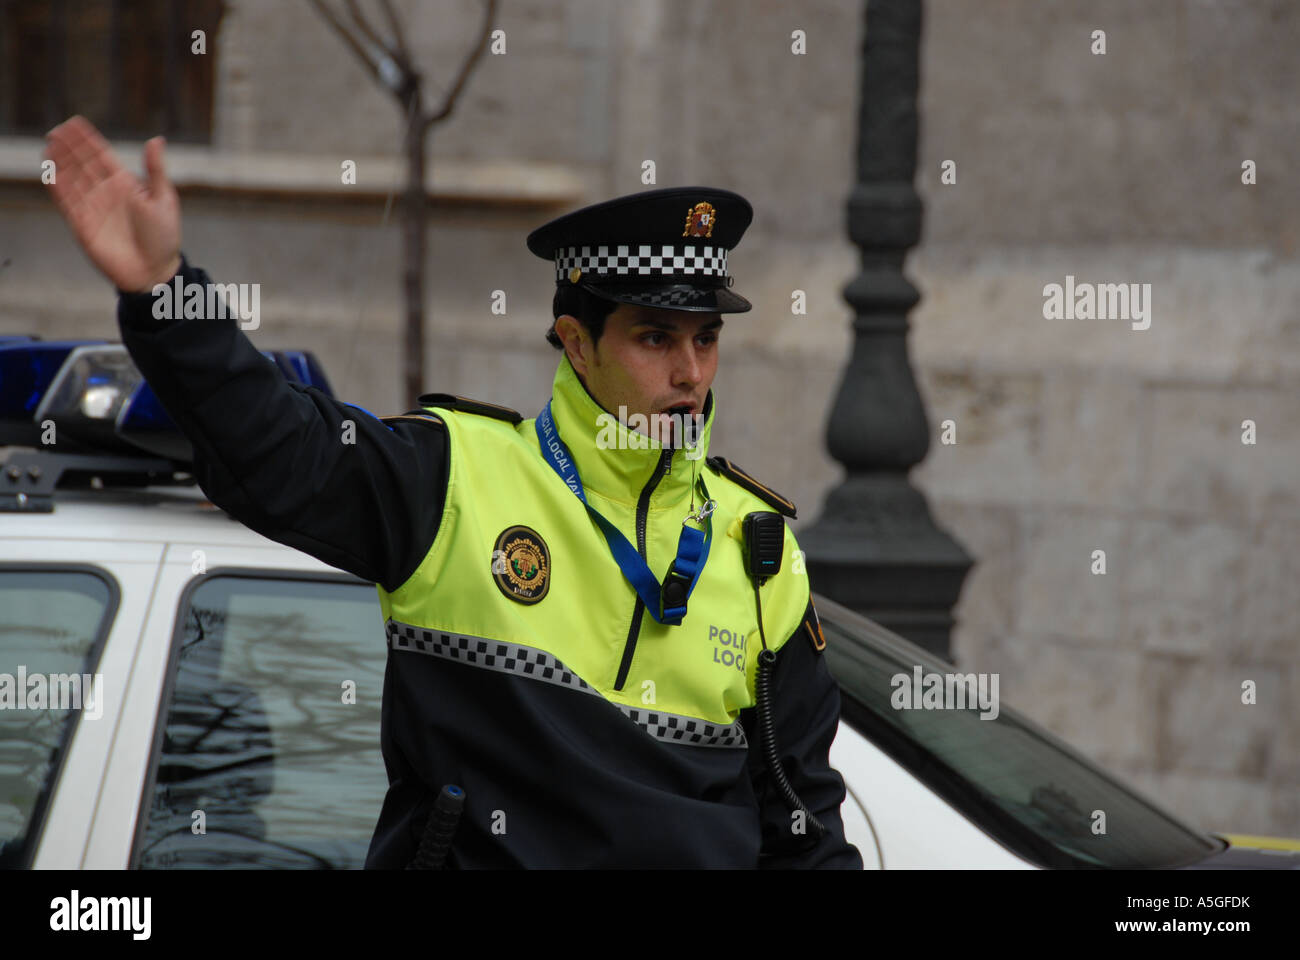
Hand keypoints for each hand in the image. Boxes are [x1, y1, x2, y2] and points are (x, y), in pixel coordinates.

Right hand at [43, 115, 181, 292]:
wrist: (155, 271)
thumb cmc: (164, 236)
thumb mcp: (164, 200)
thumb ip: (155, 170)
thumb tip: (156, 139)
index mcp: (125, 184)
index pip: (101, 156)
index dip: (87, 140)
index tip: (74, 123)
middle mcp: (106, 193)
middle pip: (82, 165)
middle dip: (69, 148)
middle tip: (57, 131)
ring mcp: (93, 208)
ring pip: (71, 180)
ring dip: (60, 164)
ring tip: (49, 146)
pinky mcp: (83, 226)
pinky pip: (67, 204)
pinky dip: (58, 189)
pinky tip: (49, 174)